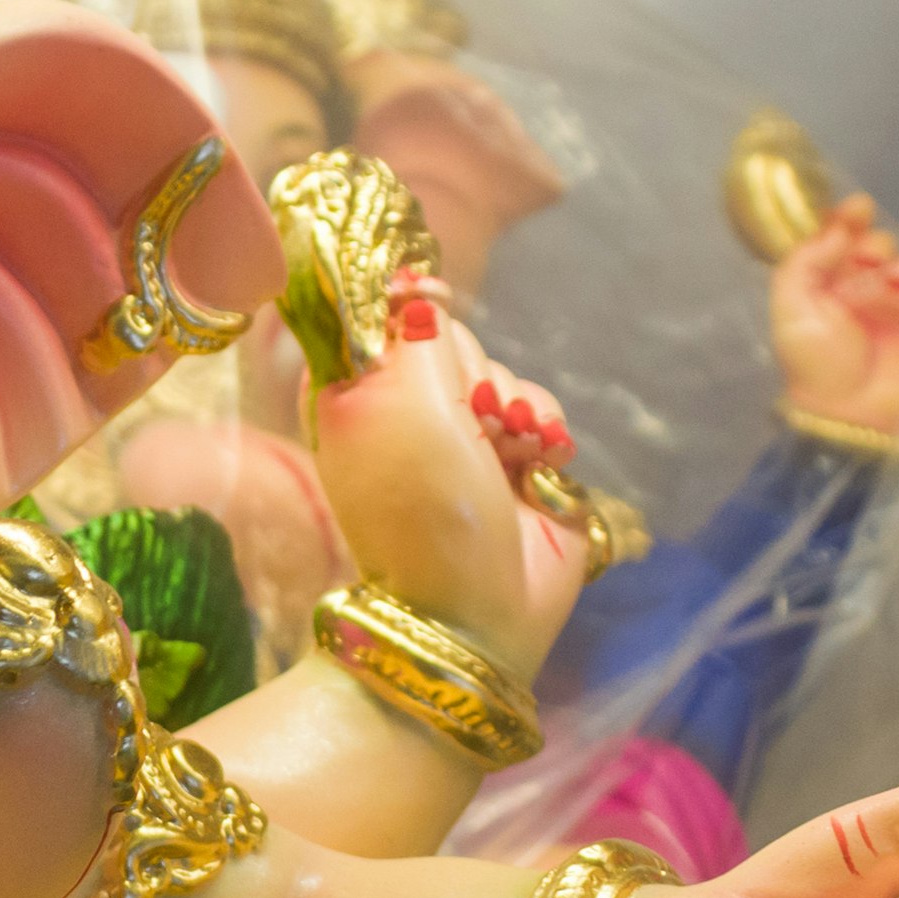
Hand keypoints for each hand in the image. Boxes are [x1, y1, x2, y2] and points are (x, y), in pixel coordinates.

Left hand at [299, 278, 589, 678]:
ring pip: (502, 371)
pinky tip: (539, 464)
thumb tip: (417, 286)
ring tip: (508, 454)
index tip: (434, 311)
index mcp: (351, 396)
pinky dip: (547, 430)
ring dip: (517, 407)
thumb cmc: (424, 509)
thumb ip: (415, 337)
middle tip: (474, 422)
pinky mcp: (513, 460)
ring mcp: (460, 436)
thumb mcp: (402, 408)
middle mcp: (401, 411)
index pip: (380, 314)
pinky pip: (540, 406)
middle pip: (451, 336)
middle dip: (475, 372)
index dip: (413, 309)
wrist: (476, 610)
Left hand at [773, 195, 898, 442]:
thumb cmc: (815, 365)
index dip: (852, 220)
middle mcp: (869, 294)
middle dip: (882, 248)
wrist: (849, 418)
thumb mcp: (791, 309)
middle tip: (876, 260)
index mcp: (832, 286)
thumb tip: (834, 227)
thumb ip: (805, 262)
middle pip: (884, 251)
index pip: (845, 241)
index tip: (859, 208)